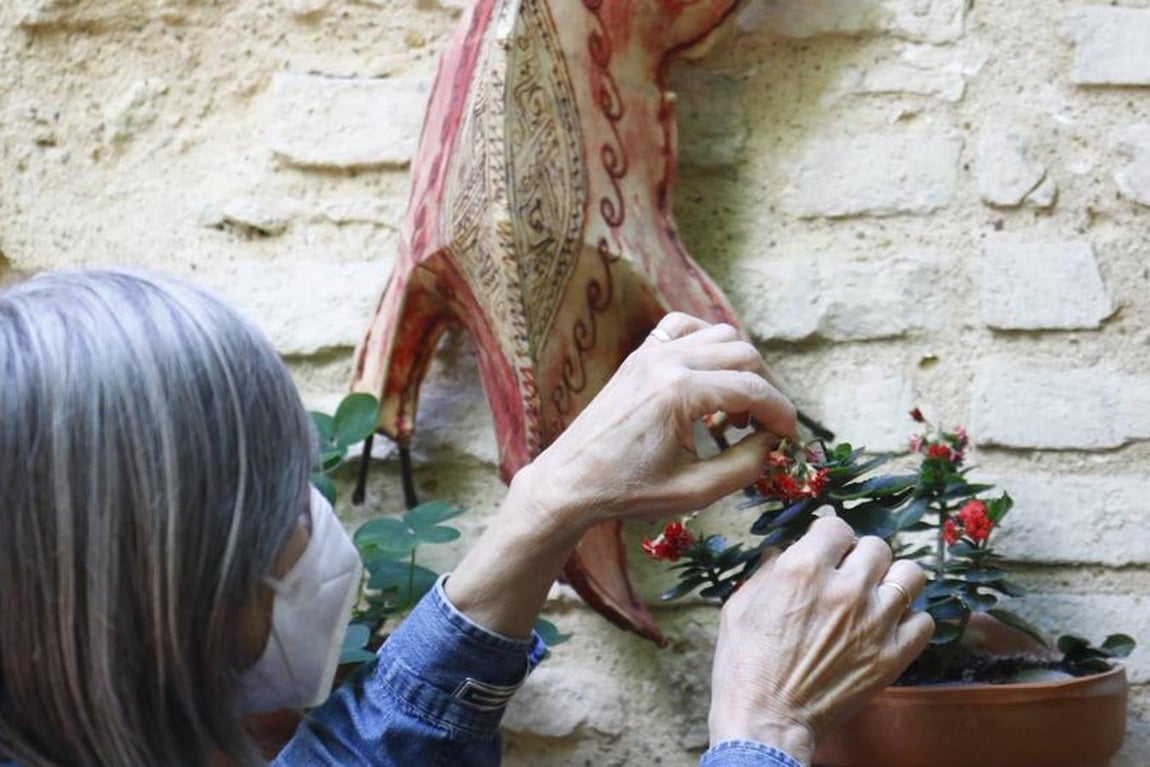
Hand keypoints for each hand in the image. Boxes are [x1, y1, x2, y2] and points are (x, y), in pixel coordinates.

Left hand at [517, 312, 797, 528]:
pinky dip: (709, 344)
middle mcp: (666, 360)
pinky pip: (685, 328)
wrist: (570, 481)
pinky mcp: (639, 354)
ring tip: (735, 412)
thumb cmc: (627, 491)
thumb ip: (744, 465)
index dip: (782, 413)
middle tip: (766, 428)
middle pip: (744, 353)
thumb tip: (773, 442)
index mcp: (679, 393)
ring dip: (741, 367)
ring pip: (721, 335)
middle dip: (767, 389)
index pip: (754, 387)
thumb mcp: (695, 491)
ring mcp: (650, 351)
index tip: (790, 439)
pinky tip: (710, 377)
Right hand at [708, 517, 933, 765]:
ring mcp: (875, 622)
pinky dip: (909, 621)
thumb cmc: (745, 665)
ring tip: (878, 594)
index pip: (836, 526)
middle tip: (849, 575)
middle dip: (861, 556)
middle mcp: (845, 588)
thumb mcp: (740, 607)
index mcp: (803, 569)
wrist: (766, 720)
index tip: (826, 551)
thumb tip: (780, 552)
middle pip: (877, 546)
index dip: (829, 538)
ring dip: (894, 580)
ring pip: (911, 574)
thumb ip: (765, 572)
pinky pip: (924, 621)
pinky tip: (890, 627)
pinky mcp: (893, 655)